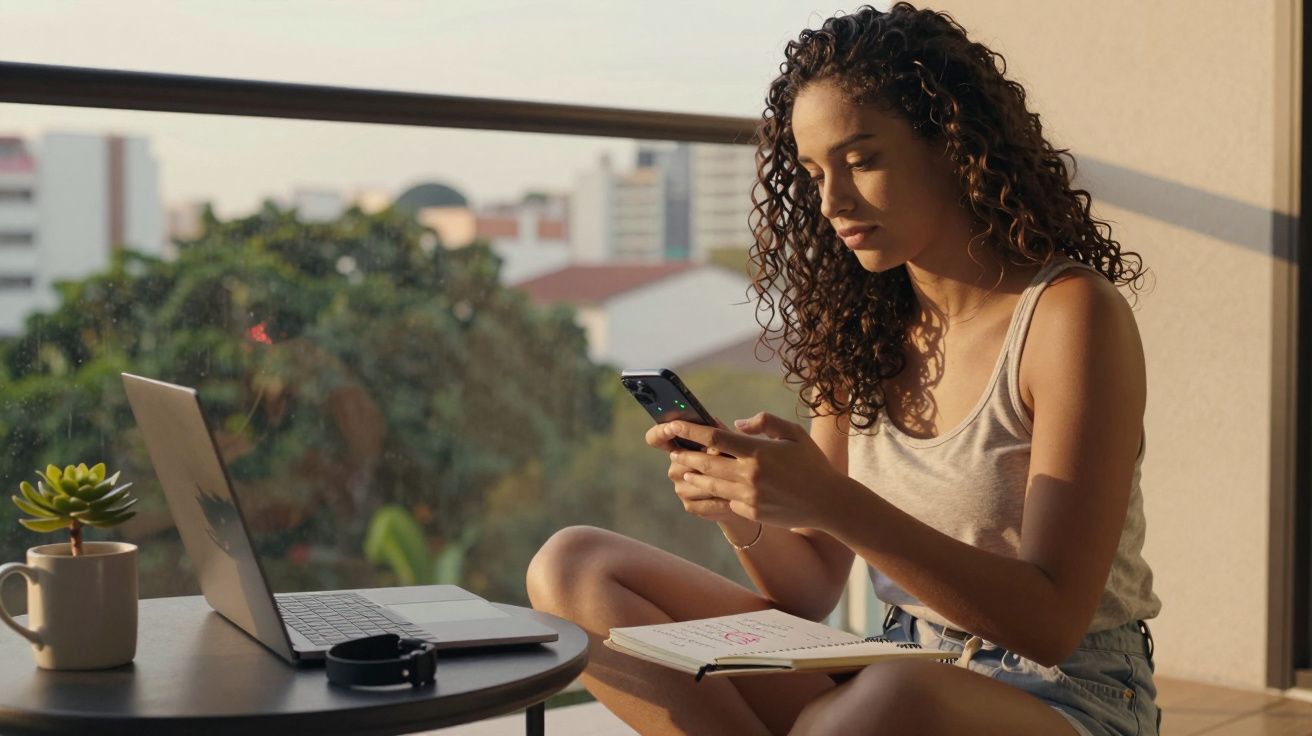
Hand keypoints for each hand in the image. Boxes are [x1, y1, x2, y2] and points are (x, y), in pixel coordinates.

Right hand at [645, 417, 739, 522]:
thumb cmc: (733, 463)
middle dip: (707, 457)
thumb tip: (714, 420)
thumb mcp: (728, 445)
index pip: (657, 438)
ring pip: (698, 481)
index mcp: (679, 448)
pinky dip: (721, 500)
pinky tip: (733, 497)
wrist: (740, 496)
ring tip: (736, 479)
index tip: (672, 426)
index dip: (661, 432)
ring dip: (717, 480)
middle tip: (727, 456)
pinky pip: (705, 502)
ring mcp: (680, 487)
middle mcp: (675, 467)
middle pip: (685, 459)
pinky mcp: (690, 505)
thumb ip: (721, 433)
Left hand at [665, 412, 851, 529]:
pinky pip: (724, 501)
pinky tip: (706, 489)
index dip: (691, 431)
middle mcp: (749, 474)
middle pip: (706, 463)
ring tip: (683, 471)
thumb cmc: (812, 462)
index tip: (674, 426)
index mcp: (758, 451)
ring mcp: (749, 496)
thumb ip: (764, 422)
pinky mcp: (750, 512)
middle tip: (673, 451)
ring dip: (694, 477)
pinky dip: (713, 494)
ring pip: (710, 485)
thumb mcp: (793, 433)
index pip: (715, 438)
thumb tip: (736, 424)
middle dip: (686, 456)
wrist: (828, 502)